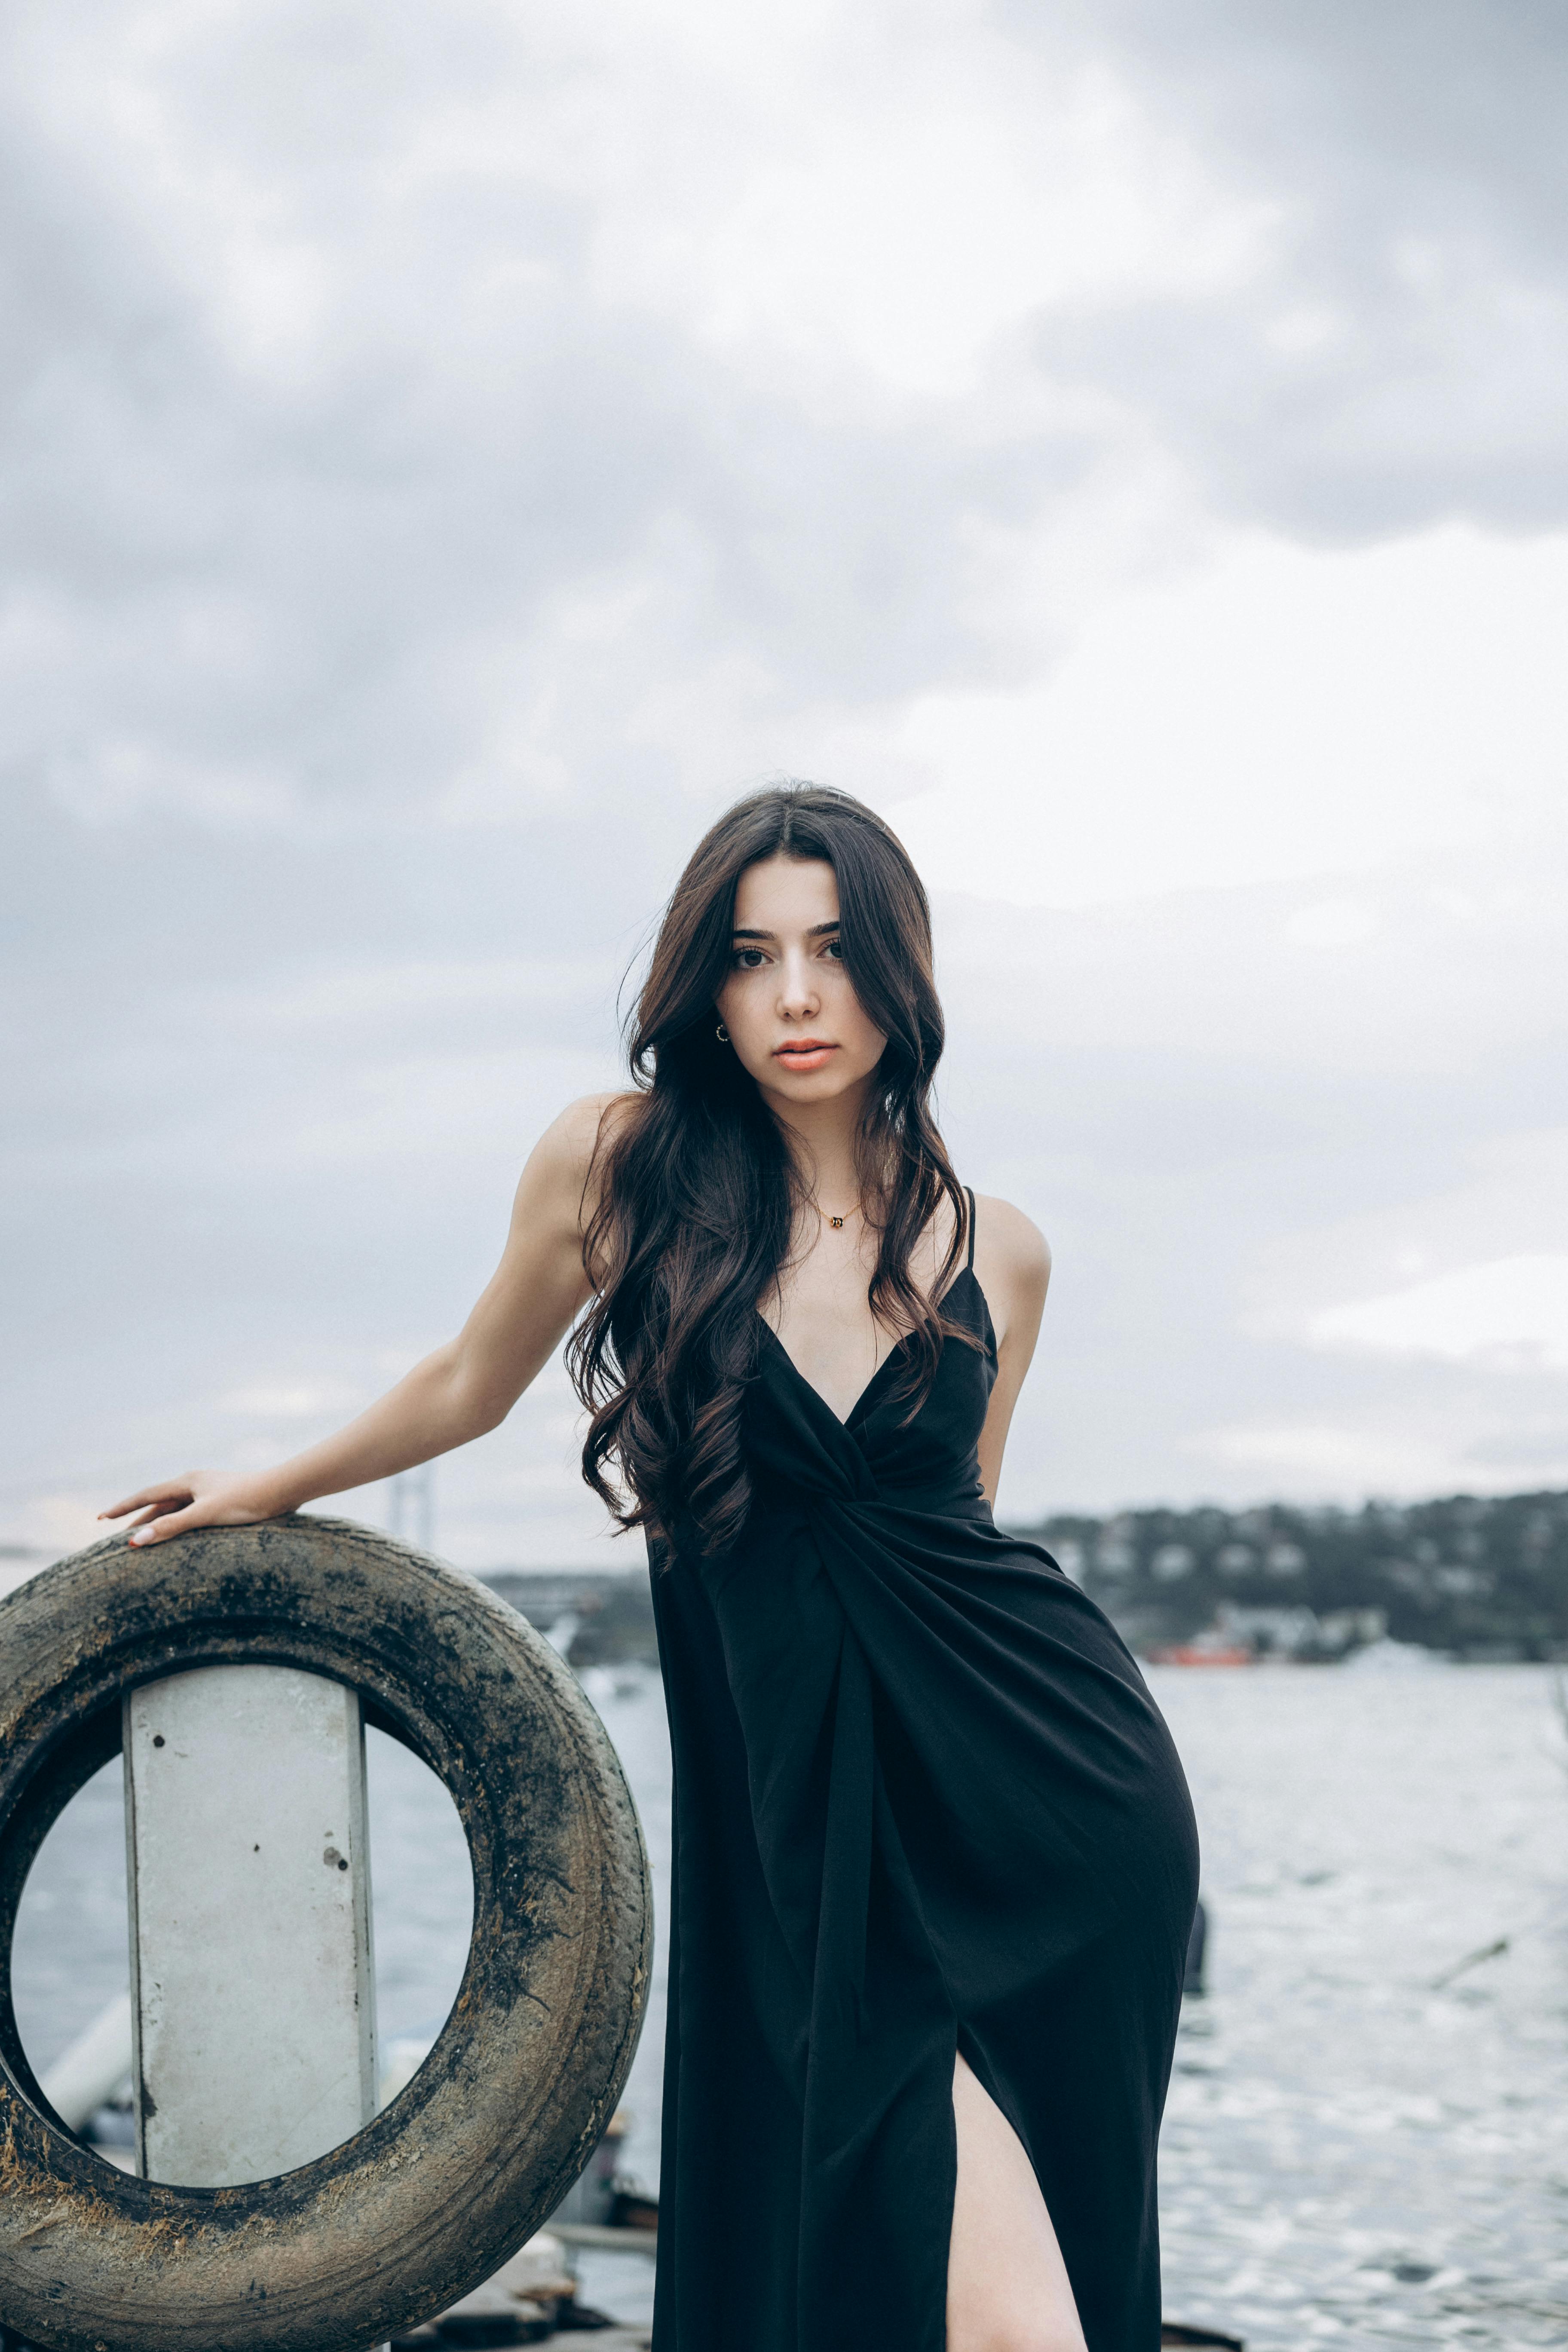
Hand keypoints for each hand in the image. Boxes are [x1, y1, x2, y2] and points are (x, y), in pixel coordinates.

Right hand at [99, 1470, 293, 1547]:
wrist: (282, 1491)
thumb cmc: (245, 1501)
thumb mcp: (204, 1515)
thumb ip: (171, 1527)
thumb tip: (137, 1540)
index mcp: (187, 1481)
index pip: (145, 1495)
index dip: (122, 1508)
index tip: (101, 1518)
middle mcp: (195, 1483)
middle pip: (159, 1503)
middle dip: (138, 1519)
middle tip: (118, 1537)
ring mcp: (209, 1491)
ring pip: (176, 1509)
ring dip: (159, 1523)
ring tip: (144, 1540)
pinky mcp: (222, 1501)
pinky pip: (191, 1513)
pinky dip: (178, 1525)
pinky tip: (179, 1536)